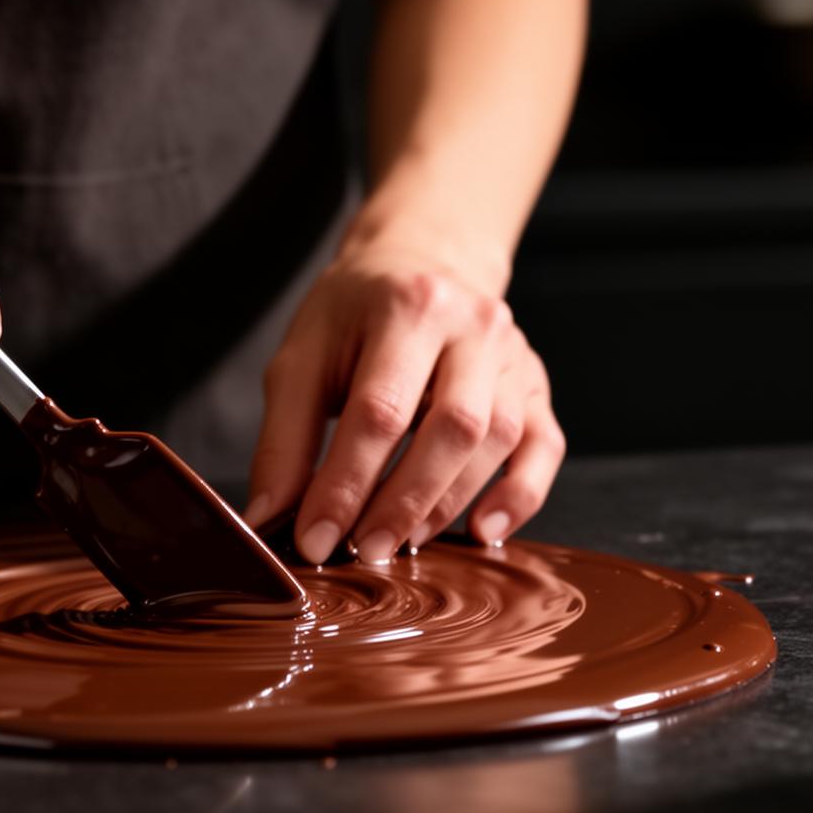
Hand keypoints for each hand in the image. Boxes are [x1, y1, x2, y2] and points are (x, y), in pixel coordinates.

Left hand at [247, 245, 563, 563]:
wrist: (419, 260)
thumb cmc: (354, 315)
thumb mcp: (302, 355)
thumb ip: (284, 436)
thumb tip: (267, 517)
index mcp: (408, 306)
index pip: (379, 410)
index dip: (345, 484)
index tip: (315, 539)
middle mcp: (473, 325)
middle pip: (453, 428)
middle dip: (404, 501)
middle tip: (364, 551)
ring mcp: (512, 354)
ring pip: (498, 440)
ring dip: (448, 502)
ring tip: (401, 541)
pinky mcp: (534, 383)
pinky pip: (544, 447)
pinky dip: (519, 497)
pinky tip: (481, 531)